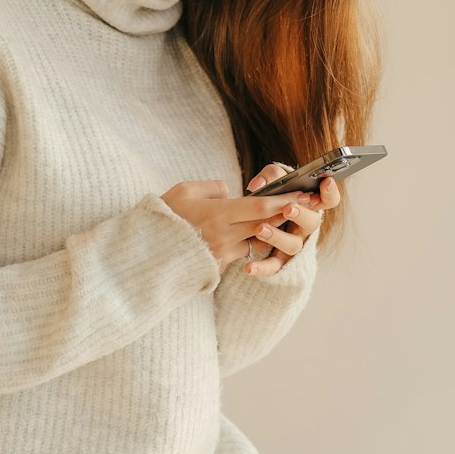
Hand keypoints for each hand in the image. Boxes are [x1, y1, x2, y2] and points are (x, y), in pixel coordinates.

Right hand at [159, 176, 321, 274]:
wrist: (145, 254)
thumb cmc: (163, 217)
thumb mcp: (184, 191)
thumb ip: (212, 188)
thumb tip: (231, 191)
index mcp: (218, 215)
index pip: (260, 207)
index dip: (284, 200)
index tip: (303, 193)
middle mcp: (225, 236)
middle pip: (265, 224)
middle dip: (288, 213)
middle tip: (308, 203)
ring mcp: (223, 253)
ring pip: (257, 240)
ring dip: (272, 229)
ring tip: (286, 217)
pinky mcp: (219, 265)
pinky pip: (241, 251)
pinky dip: (250, 241)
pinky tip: (257, 233)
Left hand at [244, 161, 342, 276]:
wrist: (255, 221)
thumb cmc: (273, 196)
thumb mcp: (275, 181)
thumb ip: (270, 176)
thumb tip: (258, 185)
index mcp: (310, 205)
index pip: (329, 200)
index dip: (330, 192)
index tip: (326, 181)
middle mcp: (306, 226)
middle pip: (313, 223)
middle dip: (301, 214)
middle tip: (288, 208)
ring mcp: (295, 244)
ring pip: (294, 245)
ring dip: (278, 237)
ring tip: (260, 229)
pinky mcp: (280, 260)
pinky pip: (274, 266)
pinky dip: (262, 267)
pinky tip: (249, 267)